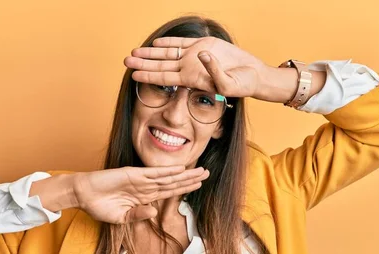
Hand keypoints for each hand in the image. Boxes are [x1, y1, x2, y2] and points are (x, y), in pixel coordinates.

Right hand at [73, 165, 209, 223]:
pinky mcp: (132, 174)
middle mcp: (146, 187)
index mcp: (144, 197)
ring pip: (168, 177)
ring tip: (201, 171)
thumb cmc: (99, 206)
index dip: (184, 188)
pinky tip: (180, 168)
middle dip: (190, 179)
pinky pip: (153, 173)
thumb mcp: (121, 218)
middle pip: (173, 183)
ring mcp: (140, 179)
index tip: (198, 185)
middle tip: (207, 174)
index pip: (169, 192)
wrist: (83, 195)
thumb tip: (154, 212)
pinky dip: (167, 171)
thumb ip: (138, 215)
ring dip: (184, 174)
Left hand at [124, 36, 267, 98]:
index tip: (133, 75)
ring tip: (133, 53)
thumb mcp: (228, 83)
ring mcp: (195, 57)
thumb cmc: (242, 85)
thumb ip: (214, 71)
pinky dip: (168, 43)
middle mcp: (189, 68)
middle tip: (125, 62)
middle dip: (142, 64)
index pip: (164, 78)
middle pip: (160, 66)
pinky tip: (155, 44)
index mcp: (191, 79)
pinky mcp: (204, 45)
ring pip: (167, 54)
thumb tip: (200, 55)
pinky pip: (182, 44)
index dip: (148, 76)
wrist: (253, 75)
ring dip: (150, 53)